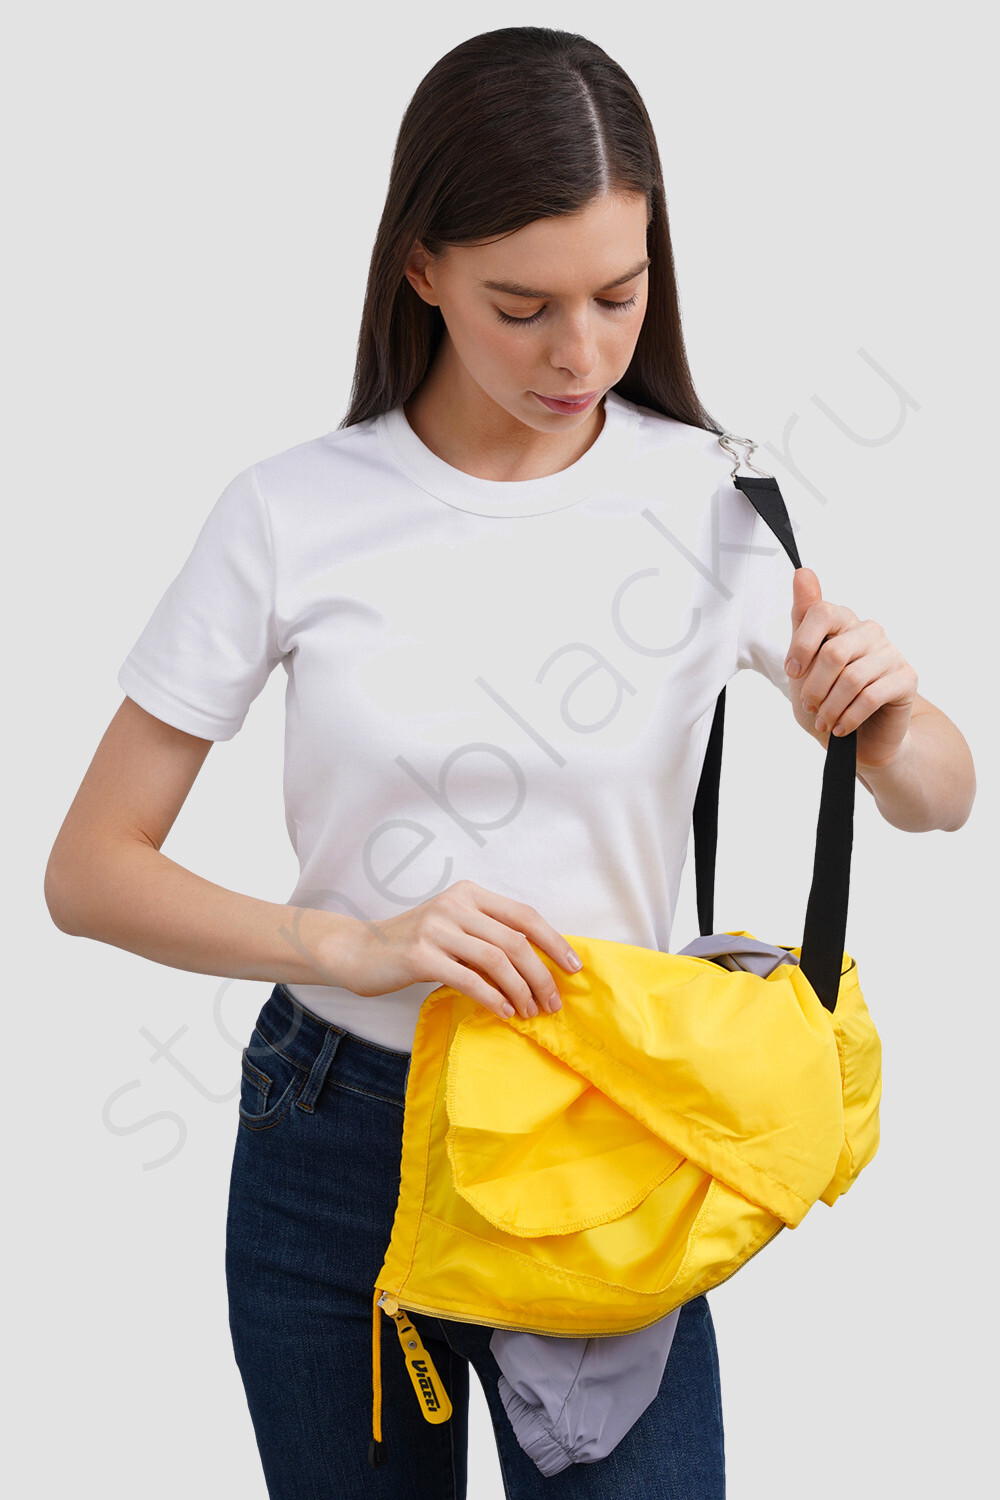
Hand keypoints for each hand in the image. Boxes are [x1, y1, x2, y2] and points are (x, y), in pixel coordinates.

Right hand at [328, 880, 581, 1019]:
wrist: (358, 951)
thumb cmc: (413, 945)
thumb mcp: (453, 928)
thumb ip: (487, 936)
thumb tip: (538, 965)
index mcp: (469, 893)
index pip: (524, 915)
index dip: (554, 941)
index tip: (574, 967)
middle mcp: (455, 904)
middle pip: (516, 941)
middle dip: (541, 975)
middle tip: (553, 1003)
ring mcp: (436, 927)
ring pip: (497, 960)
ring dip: (521, 991)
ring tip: (530, 1012)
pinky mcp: (420, 955)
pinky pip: (469, 978)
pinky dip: (492, 997)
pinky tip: (503, 1012)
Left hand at [784, 569, 918, 769]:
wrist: (860, 740)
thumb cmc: (829, 699)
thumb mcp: (804, 663)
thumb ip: (802, 619)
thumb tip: (803, 572)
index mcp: (843, 622)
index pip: (821, 612)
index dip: (802, 644)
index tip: (792, 671)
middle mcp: (868, 631)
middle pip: (833, 651)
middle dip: (814, 686)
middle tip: (810, 706)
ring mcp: (890, 652)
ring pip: (851, 678)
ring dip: (830, 706)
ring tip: (825, 720)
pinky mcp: (906, 678)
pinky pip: (871, 696)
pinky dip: (849, 717)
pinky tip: (841, 727)